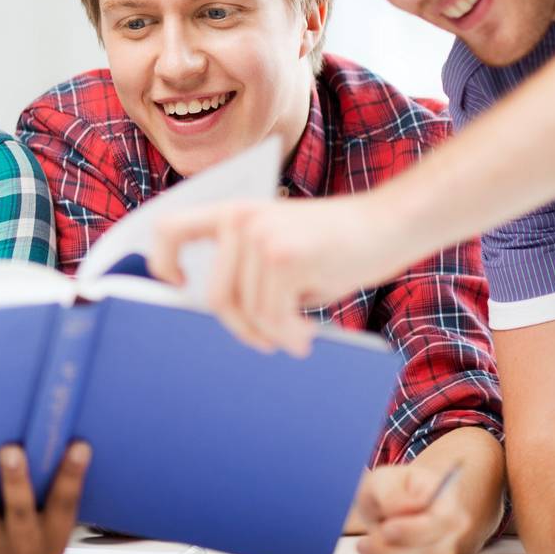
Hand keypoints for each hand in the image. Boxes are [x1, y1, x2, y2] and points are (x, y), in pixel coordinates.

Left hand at [0, 441, 89, 553]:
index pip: (65, 504)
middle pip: (20, 511)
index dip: (72, 475)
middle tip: (11, 450)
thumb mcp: (41, 520)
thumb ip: (44, 489)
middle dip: (15, 480)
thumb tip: (45, 431)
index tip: (79, 445)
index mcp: (52, 538)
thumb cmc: (20, 532)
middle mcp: (25, 550)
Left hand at [149, 195, 400, 355]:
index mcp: (233, 212)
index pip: (169, 228)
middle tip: (267, 341)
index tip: (178, 285)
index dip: (162, 261)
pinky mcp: (286, 257)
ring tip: (297, 336)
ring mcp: (261, 236)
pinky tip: (307, 335)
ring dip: (273, 334)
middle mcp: (240, 219)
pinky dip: (289, 335)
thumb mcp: (280, 248)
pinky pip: (274, 317)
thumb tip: (222, 315)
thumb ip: (247, 269)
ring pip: (250, 312)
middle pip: (217, 296)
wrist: (391, 222)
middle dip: (242, 328)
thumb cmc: (338, 243)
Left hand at [351, 465, 469, 553]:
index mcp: (446, 503)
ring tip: (364, 546)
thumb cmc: (389, 489)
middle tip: (364, 543)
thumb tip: (408, 507)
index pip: (441, 522)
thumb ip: (392, 493)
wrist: (388, 504)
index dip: (414, 531)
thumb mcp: (383, 480)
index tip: (386, 529)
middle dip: (391, 552)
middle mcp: (450, 533)